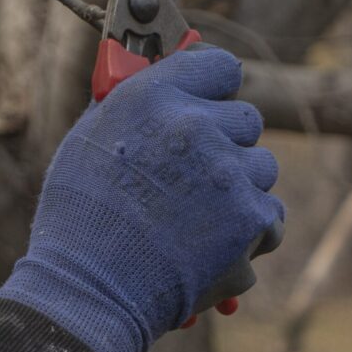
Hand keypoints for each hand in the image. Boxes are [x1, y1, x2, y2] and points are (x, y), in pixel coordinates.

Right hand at [0, 47, 283, 351]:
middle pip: (245, 117)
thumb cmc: (81, 215)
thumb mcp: (91, 139)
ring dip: (238, 187)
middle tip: (193, 171)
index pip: (217, 64)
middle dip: (225, 141)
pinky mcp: (252, 218)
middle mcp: (195, 125)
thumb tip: (162, 77)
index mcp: (151, 97)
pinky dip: (248, 229)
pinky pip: (270, 212)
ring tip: (195, 215)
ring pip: (262, 166)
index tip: (208, 97)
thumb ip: (136, 104)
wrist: (91, 288)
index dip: (214, 84)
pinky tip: (209, 242)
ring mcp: (228, 172)